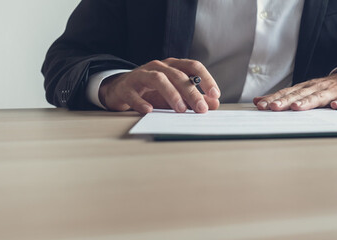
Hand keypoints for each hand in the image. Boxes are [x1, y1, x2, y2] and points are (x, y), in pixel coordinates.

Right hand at [99, 58, 220, 113]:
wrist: (120, 90)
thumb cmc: (152, 91)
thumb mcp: (175, 95)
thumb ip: (194, 98)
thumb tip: (214, 104)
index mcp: (172, 66)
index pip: (193, 66)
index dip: (206, 78)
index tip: (215, 94)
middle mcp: (158, 67)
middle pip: (177, 75)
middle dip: (191, 92)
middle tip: (201, 109)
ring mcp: (141, 75)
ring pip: (158, 79)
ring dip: (171, 94)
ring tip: (180, 109)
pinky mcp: (126, 87)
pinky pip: (133, 93)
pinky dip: (141, 102)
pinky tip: (149, 111)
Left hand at [253, 69, 336, 110]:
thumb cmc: (326, 89)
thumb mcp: (304, 90)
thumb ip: (283, 97)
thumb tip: (258, 101)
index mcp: (306, 87)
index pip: (287, 93)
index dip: (274, 99)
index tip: (261, 105)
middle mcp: (317, 87)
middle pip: (300, 95)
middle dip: (286, 101)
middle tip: (273, 107)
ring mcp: (334, 91)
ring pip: (319, 96)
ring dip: (308, 102)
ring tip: (296, 107)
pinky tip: (336, 106)